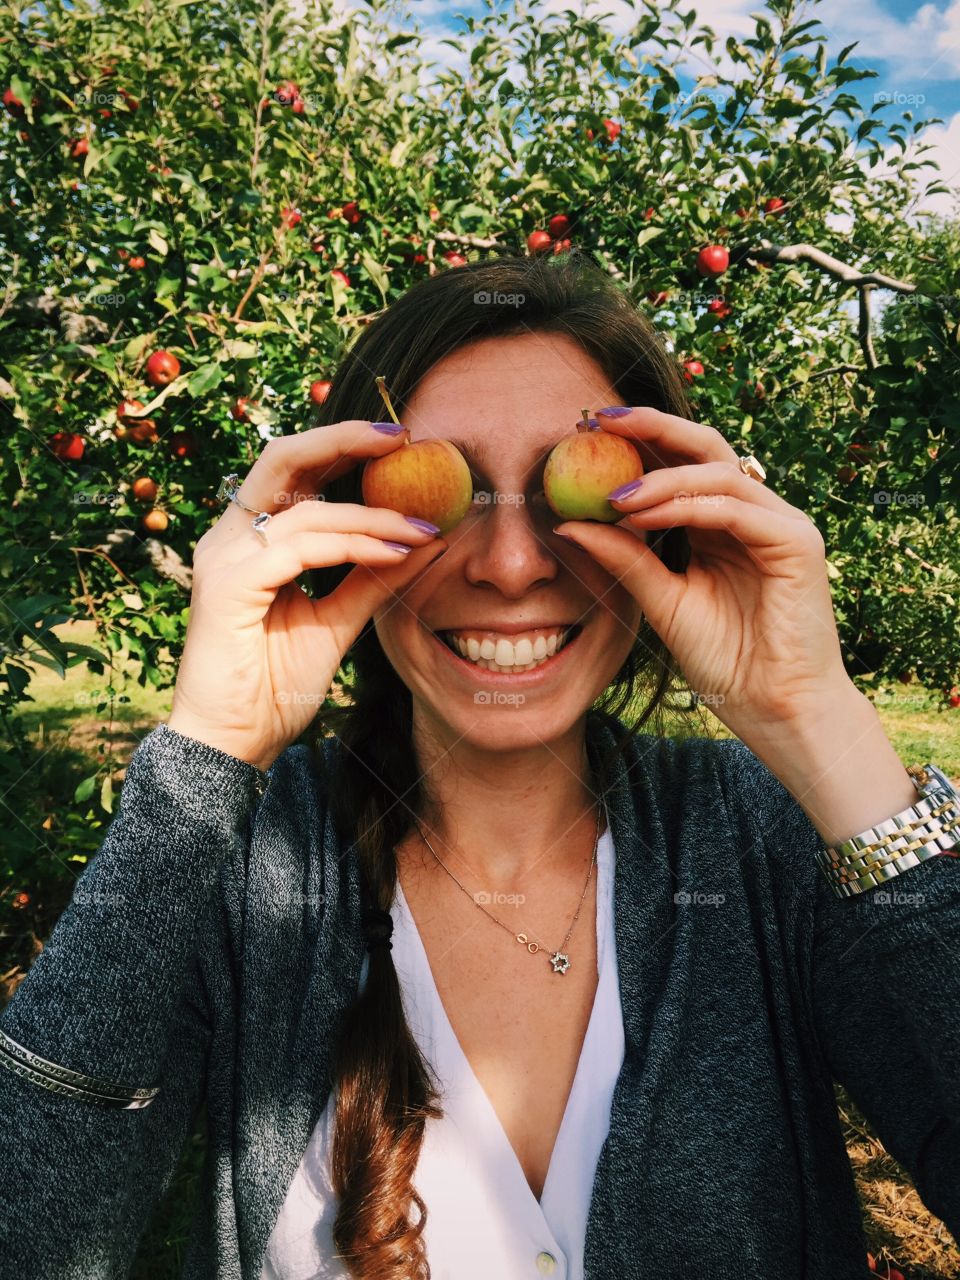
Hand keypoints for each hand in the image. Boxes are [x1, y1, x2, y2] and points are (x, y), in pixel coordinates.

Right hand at [167, 420, 446, 771]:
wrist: (236, 744)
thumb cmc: (275, 685)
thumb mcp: (338, 621)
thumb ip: (372, 580)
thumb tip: (428, 541)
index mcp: (251, 541)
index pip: (296, 471)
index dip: (344, 447)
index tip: (405, 444)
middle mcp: (230, 539)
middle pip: (283, 458)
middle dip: (345, 440)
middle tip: (405, 439)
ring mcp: (222, 559)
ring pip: (305, 510)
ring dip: (372, 515)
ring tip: (423, 526)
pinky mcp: (226, 588)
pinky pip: (298, 550)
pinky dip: (351, 546)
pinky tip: (393, 553)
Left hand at [552, 405, 851, 740]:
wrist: (774, 709)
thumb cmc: (725, 660)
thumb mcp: (661, 600)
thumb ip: (625, 559)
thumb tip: (568, 523)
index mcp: (723, 523)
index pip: (683, 463)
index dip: (641, 441)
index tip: (588, 430)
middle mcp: (755, 513)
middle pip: (706, 448)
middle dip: (653, 428)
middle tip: (601, 422)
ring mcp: (781, 523)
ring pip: (718, 474)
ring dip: (659, 479)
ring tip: (611, 494)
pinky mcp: (797, 542)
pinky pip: (735, 508)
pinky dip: (686, 506)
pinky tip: (643, 516)